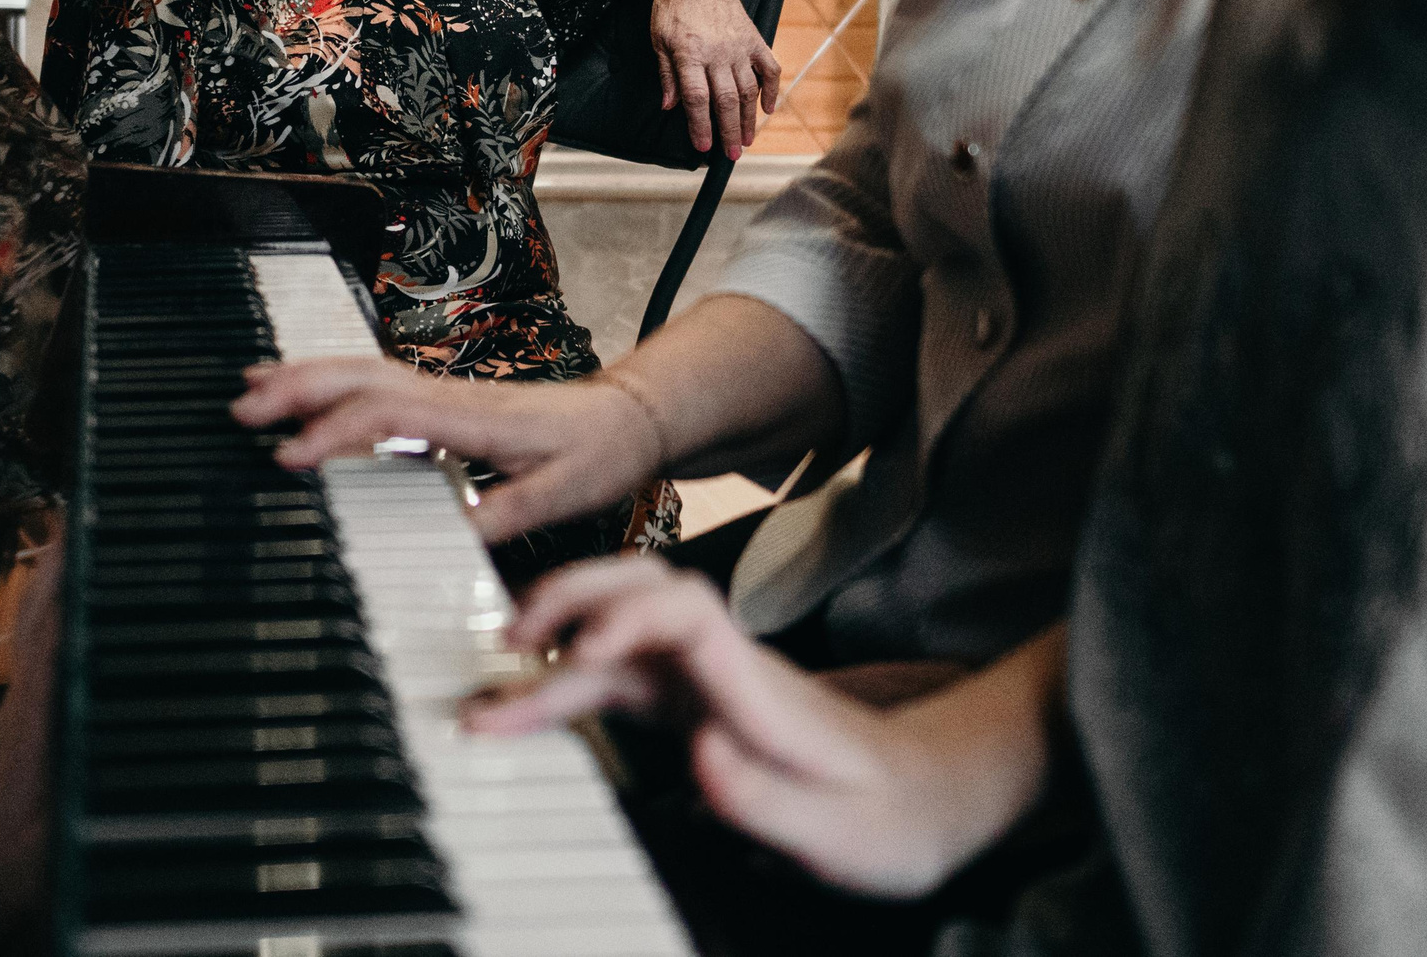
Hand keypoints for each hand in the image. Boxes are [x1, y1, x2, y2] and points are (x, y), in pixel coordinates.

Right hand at [232, 356, 662, 543]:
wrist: (628, 417)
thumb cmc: (597, 453)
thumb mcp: (563, 493)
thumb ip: (507, 511)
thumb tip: (452, 533)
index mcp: (476, 418)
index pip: (389, 412)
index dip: (335, 431)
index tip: (291, 457)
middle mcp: (453, 397)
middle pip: (362, 376)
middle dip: (299, 388)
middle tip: (242, 410)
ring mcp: (446, 394)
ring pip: (363, 371)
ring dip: (306, 376)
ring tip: (251, 388)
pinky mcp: (444, 402)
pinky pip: (376, 383)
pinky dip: (331, 383)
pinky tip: (303, 393)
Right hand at [465, 558, 1058, 898]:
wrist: (933, 798)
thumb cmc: (890, 819)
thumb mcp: (840, 834)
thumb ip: (766, 799)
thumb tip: (699, 752)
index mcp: (760, 686)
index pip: (686, 614)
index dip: (627, 619)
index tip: (580, 655)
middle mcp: (727, 668)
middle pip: (640, 592)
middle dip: (568, 600)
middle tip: (506, 644)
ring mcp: (708, 680)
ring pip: (619, 628)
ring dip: (556, 633)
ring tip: (494, 672)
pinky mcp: (696, 703)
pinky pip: (618, 673)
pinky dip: (566, 679)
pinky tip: (528, 704)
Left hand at [649, 0, 780, 159]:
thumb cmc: (672, 8)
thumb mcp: (659, 40)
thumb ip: (667, 75)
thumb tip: (670, 107)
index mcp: (690, 53)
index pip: (697, 98)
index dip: (700, 125)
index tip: (703, 147)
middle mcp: (718, 52)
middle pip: (725, 100)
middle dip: (728, 131)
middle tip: (730, 155)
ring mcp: (740, 46)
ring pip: (748, 90)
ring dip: (748, 119)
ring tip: (746, 141)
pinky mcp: (754, 40)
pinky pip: (770, 69)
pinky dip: (771, 91)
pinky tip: (768, 110)